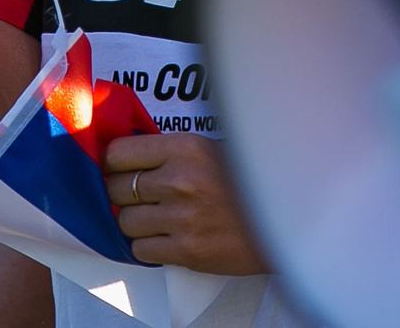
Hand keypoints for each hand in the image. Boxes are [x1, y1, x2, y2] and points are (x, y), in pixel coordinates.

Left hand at [102, 134, 264, 273]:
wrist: (285, 219)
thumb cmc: (246, 182)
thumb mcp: (209, 150)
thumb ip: (169, 152)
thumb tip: (126, 156)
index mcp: (185, 147)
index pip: (118, 153)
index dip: (114, 163)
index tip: (119, 168)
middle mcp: (179, 180)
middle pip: (115, 188)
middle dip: (122, 193)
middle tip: (137, 196)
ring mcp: (181, 218)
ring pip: (124, 221)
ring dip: (135, 222)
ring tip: (156, 218)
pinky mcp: (186, 251)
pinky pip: (140, 249)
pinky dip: (148, 246)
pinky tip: (166, 237)